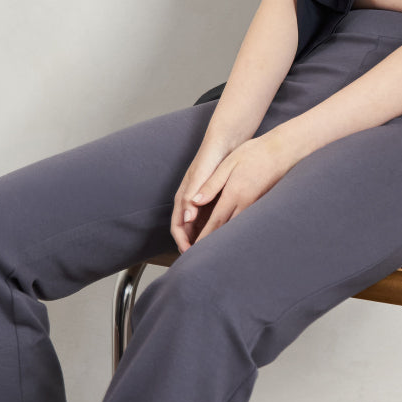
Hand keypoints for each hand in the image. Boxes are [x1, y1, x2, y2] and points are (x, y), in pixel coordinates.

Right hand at [171, 139, 233, 253]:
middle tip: (201, 259)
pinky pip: (211, 219)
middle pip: (187, 230)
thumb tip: (185, 219)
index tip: (189, 254)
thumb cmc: (210, 158)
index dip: (182, 242)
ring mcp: (202, 201)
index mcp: (183, 198)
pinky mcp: (213, 198)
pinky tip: (224, 235)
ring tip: (212, 252)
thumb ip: (192, 197)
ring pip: (199, 226)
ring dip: (202, 238)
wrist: (225, 142)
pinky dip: (214, 229)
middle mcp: (190, 201)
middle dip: (192, 245)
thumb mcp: (200, 178)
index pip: (177, 227)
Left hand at [185, 129, 299, 246]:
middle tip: (201, 254)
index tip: (194, 250)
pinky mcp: (262, 203)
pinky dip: (236, 228)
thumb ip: (211, 183)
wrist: (285, 151)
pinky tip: (231, 230)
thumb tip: (194, 201)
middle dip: (212, 242)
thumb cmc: (255, 153)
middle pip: (225, 228)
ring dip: (224, 237)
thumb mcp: (229, 164)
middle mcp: (245, 203)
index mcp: (233, 194)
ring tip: (214, 247)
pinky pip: (246, 220)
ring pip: (236, 226)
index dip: (204, 237)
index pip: (215, 221)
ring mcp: (255, 205)